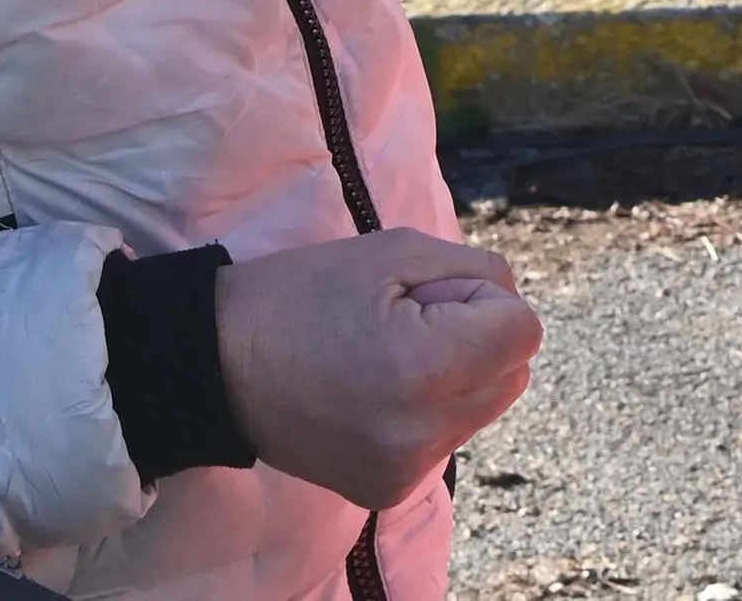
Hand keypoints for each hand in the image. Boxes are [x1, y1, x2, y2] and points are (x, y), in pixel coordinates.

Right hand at [213, 230, 543, 507]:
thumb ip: (476, 272)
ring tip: (386, 358)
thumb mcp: (395, 251)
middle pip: (514, 375)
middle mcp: (422, 434)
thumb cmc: (304, 294)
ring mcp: (406, 471)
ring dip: (457, 377)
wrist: (217, 365)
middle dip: (480, 339)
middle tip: (409, 322)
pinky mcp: (389, 491)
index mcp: (424, 368)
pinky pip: (445, 439)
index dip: (485, 301)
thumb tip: (516, 304)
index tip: (429, 296)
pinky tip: (373, 395)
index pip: (524, 332)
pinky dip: (427, 412)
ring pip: (484, 408)